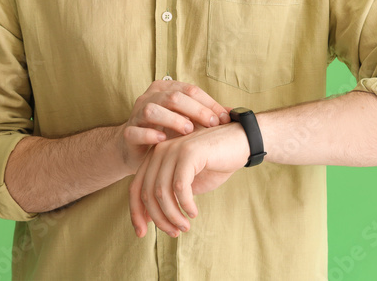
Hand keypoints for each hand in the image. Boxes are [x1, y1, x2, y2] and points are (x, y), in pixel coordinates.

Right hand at [117, 80, 229, 172]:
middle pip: (174, 97)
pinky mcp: (127, 133)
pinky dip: (149, 133)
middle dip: (196, 110)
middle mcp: (150, 98)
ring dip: (173, 119)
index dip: (209, 103)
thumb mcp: (187, 121)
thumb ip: (206, 115)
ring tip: (188, 130)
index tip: (223, 119)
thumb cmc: (166, 132)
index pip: (190, 90)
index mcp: (165, 89)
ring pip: (153, 109)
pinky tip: (162, 139)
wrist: (135, 149)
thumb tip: (234, 114)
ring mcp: (136, 114)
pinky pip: (136, 131)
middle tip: (211, 124)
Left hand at [128, 120, 249, 237]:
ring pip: (161, 191)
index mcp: (156, 157)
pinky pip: (180, 186)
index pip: (135, 188)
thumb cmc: (215, 163)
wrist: (241, 142)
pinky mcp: (189, 152)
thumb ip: (168, 196)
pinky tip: (194, 212)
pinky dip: (185, 204)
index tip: (142, 234)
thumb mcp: (188, 183)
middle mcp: (160, 151)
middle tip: (173, 233)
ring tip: (185, 226)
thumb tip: (150, 219)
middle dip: (158, 218)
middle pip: (146, 192)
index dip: (136, 213)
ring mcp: (174, 149)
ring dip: (173, 215)